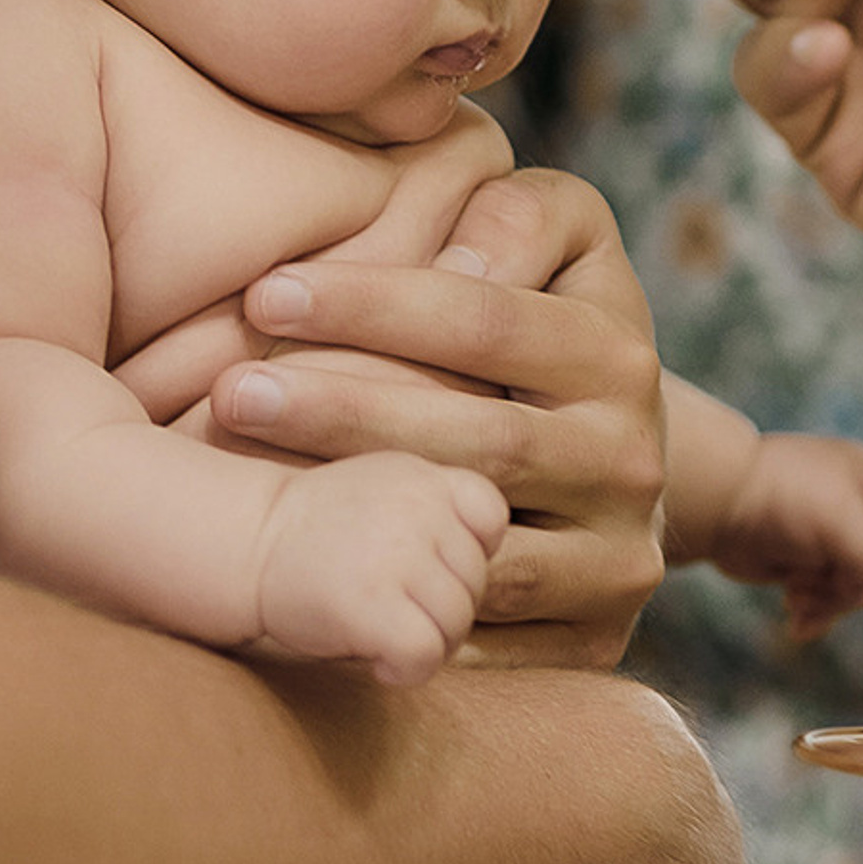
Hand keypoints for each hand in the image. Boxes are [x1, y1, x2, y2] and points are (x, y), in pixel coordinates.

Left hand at [211, 166, 667, 667]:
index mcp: (619, 354)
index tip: (267, 294)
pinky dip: (389, 615)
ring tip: (243, 483)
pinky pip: (477, 643)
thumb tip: (458, 257)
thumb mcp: (561, 236)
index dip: (375, 305)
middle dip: (346, 411)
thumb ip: (516, 215)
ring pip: (476, 550)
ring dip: (358, 520)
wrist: (615, 460)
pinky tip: (301, 580)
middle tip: (232, 393)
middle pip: (480, 440)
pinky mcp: (590, 648)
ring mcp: (615, 565)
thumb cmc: (545, 316)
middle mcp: (630, 463)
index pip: (490, 322)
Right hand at [247, 452, 507, 687]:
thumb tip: (516, 559)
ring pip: (456, 624)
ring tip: (381, 631)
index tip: (424, 567)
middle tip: (393, 611)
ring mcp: (399, 554)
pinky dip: (406, 670)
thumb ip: (443, 510)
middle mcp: (421, 508)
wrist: (245, 541)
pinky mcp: (373, 602)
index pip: (491, 516)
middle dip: (443, 609)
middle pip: (476, 582)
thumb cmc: (318, 528)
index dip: (465, 554)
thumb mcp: (388, 485)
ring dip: (426, 643)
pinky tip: (376, 660)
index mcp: (428, 474)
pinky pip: (426, 654)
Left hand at [707, 434, 862, 640]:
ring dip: (830, 603)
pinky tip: (796, 620)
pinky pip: (825, 595)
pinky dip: (815, 611)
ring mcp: (829, 533)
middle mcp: (855, 506)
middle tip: (819, 592)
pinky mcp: (803, 558)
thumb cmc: (782, 498)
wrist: (717, 502)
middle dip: (853, 588)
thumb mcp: (845, 522)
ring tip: (796, 600)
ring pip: (854, 585)